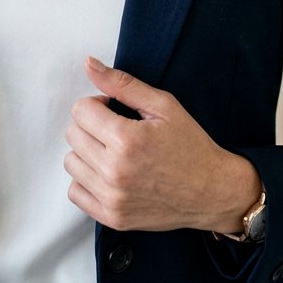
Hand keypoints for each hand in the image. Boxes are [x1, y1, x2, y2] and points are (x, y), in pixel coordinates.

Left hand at [64, 57, 261, 232]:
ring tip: (112, 151)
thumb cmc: (190, 145)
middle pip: (73, 134)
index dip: (97, 103)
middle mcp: (114, 171)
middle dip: (91, 125)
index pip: (80, 110)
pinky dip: (86, 180)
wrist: (212, 191)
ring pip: (71, 162)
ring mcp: (112, 198)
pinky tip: (107, 173)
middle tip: (116, 128)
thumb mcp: (162, 105)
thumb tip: (88, 64)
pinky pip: (75, 192)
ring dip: (87, 152)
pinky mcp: (112, 218)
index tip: (114, 109)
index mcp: (126, 140)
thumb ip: (122, 83)